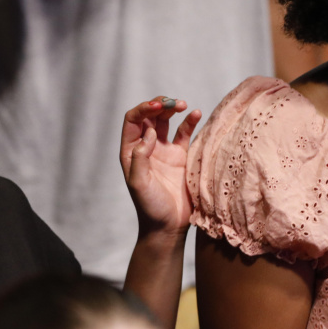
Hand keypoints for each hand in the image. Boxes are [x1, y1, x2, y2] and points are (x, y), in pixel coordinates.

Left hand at [121, 96, 201, 237]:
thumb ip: (141, 157)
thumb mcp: (139, 183)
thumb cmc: (149, 207)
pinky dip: (190, 121)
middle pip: (150, 116)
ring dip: (173, 109)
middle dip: (159, 105)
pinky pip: (184, 133)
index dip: (144, 109)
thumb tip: (150, 133)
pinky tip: (196, 114)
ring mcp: (164, 151)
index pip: (133, 120)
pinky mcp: (180, 156)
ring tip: (183, 105)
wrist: (168, 226)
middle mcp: (146, 148)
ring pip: (166, 121)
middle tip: (173, 103)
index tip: (157, 106)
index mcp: (131, 151)